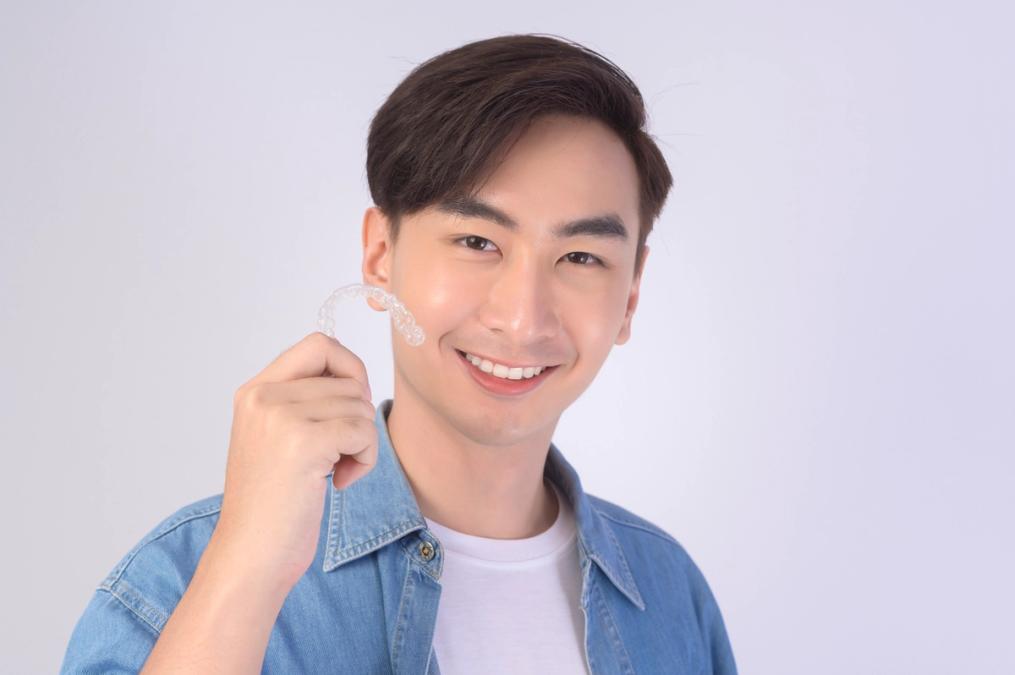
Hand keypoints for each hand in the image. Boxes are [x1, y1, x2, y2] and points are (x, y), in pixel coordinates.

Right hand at [212, 331, 377, 589]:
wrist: (250, 556)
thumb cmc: (272, 506)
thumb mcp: (277, 440)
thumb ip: (304, 403)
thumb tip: (357, 378)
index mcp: (254, 391)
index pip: (319, 344)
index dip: (349, 368)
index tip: (349, 407)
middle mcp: (263, 396)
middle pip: (348, 379)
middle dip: (359, 417)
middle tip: (341, 453)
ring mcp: (280, 417)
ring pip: (360, 406)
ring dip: (363, 444)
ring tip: (335, 473)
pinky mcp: (303, 442)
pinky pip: (364, 431)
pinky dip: (366, 459)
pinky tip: (340, 483)